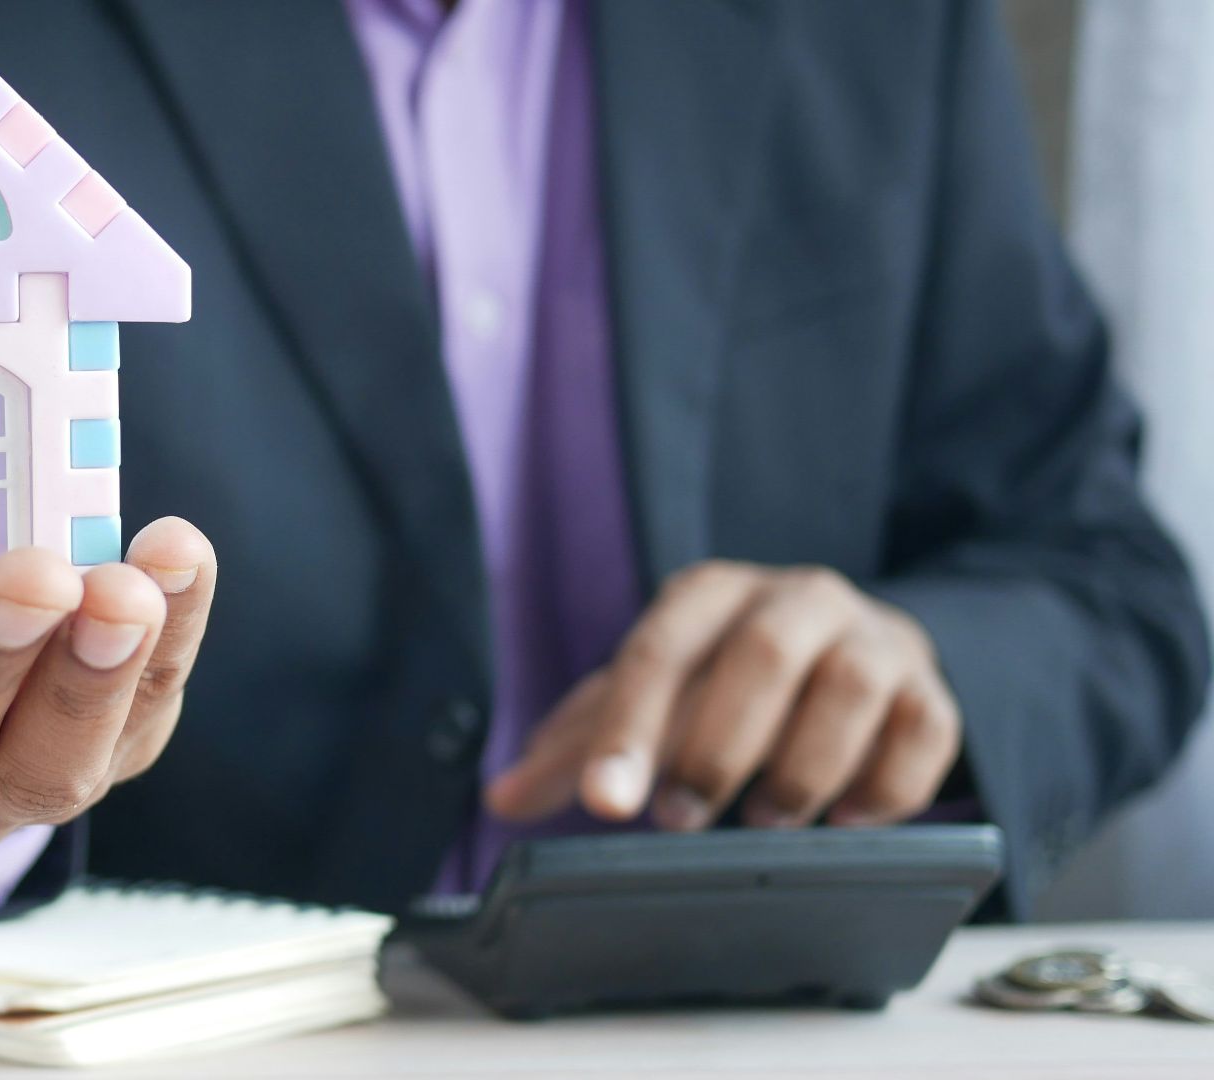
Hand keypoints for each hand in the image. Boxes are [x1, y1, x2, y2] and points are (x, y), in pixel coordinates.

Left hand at [485, 561, 960, 830]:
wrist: (852, 650)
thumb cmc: (728, 680)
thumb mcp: (652, 699)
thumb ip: (580, 746)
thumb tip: (502, 797)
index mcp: (710, 594)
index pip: (659, 652)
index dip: (629, 730)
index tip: (606, 804)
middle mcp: (796, 598)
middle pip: (760, 655)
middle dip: (717, 747)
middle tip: (682, 821)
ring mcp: (872, 639)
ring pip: (849, 687)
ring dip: (803, 767)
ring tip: (768, 821)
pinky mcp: (930, 689)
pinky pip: (923, 731)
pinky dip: (886, 786)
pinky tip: (846, 821)